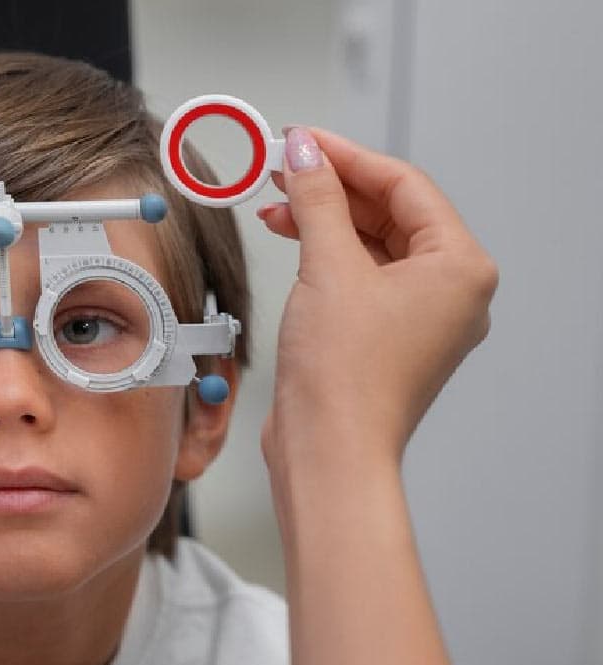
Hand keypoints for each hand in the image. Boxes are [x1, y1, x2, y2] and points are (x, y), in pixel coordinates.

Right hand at [255, 127, 493, 664]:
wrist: (328, 450)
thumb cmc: (344, 377)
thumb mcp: (327, 267)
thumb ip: (317, 200)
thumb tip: (305, 153)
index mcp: (461, 268)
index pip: (404, 186)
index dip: (347, 156)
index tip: (302, 140)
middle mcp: (452, 291)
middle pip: (391, 213)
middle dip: (333, 187)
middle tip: (283, 165)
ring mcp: (421, 317)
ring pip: (374, 244)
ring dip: (325, 220)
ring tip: (278, 203)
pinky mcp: (388, 337)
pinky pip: (363, 276)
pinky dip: (327, 254)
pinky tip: (293, 241)